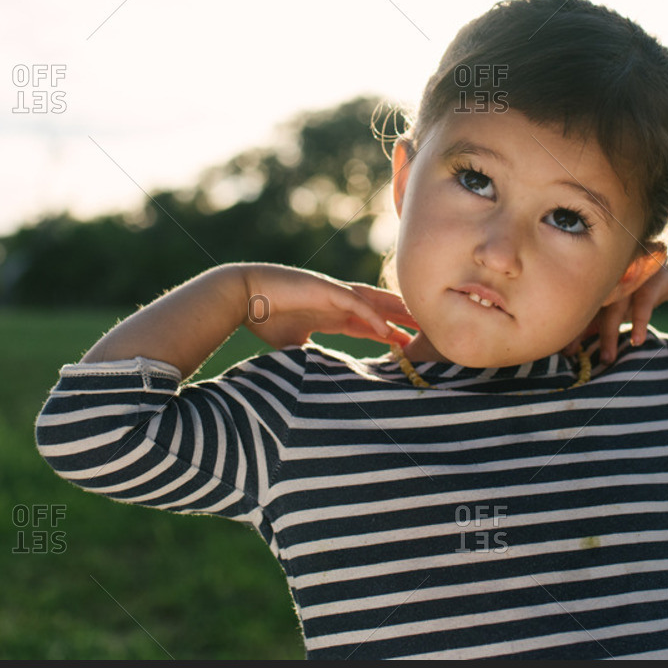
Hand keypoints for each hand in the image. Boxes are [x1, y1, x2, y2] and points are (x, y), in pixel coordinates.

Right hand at [239, 264, 418, 350]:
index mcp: (328, 313)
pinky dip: (372, 315)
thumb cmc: (260, 318)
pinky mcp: (323, 288)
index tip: (405, 345)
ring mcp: (331, 292)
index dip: (386, 331)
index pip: (365, 322)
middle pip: (377, 308)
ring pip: (373, 301)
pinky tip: (388, 329)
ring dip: (396, 312)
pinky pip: (354, 302)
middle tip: (428, 328)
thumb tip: (316, 379)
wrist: (240, 297)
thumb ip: (307, 357)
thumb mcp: (291, 345)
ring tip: (420, 322)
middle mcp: (334, 300)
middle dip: (401, 317)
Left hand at [563, 243, 667, 364]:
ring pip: (616, 306)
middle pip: (592, 305)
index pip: (581, 305)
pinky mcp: (652, 278)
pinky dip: (639, 322)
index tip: (565, 351)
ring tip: (607, 358)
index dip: (572, 327)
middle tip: (574, 355)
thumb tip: (573, 344)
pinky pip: (644, 302)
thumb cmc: (639, 291)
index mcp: (599, 281)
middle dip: (582, 331)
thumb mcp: (619, 306)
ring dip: (610, 334)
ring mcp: (630, 275)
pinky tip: (637, 341)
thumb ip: (597, 320)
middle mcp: (611, 276)